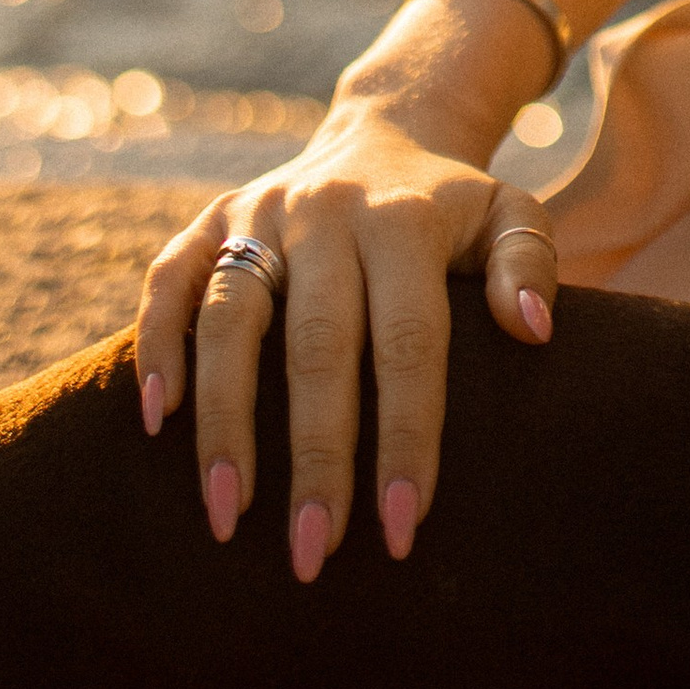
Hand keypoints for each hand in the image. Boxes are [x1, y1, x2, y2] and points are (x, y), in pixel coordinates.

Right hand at [132, 83, 559, 572]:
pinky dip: (157, 344)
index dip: (406, 437)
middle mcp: (327, 211)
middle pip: (315, 344)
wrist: (384, 132)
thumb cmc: (453, 208)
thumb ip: (528, 262)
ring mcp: (261, 211)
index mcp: (404, 218)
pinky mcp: (211, 216)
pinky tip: (158, 422)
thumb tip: (532, 330)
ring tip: (226, 518)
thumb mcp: (512, 214)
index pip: (407, 341)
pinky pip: (169, 278)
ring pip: (230, 318)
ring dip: (224, 422)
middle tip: (313, 556)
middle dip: (314, 458)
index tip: (403, 529)